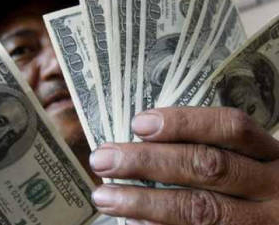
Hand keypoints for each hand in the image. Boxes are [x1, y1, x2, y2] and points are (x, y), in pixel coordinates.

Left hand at [90, 107, 278, 224]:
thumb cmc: (255, 188)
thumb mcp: (250, 164)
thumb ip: (212, 152)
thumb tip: (144, 142)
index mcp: (271, 155)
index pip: (231, 128)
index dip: (184, 123)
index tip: (138, 123)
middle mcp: (271, 187)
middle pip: (207, 166)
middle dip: (148, 161)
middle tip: (102, 159)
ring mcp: (262, 223)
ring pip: (200, 209)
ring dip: (143, 202)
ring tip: (105, 196)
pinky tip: (133, 222)